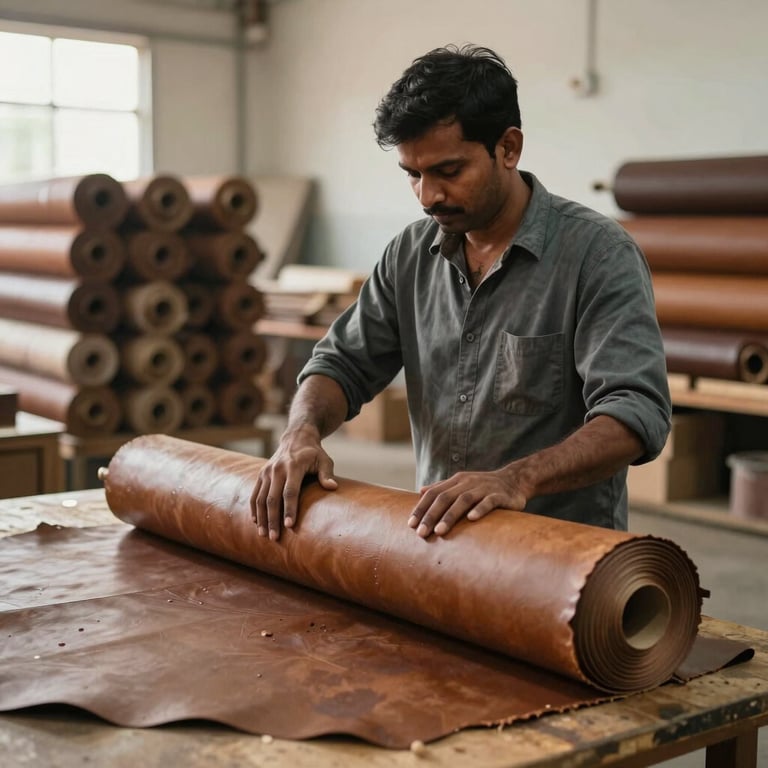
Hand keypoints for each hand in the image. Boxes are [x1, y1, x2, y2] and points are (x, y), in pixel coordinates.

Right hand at [250, 427, 337, 540]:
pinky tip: (256, 523)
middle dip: (272, 519)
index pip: (290, 491)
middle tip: (275, 538)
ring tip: (264, 535)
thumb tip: (332, 487)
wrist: (296, 438)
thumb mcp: (324, 460)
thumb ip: (327, 473)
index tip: (290, 526)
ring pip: (260, 498)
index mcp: (293, 466)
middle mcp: (277, 469)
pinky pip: (255, 494)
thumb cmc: (314, 453)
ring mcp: (267, 472)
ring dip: (261, 518)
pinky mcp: (261, 475)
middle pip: (272, 498)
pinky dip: (254, 509)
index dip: (289, 509)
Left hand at [408, 469, 526, 537]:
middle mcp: (468, 482)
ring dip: (450, 515)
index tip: (411, 525)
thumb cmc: (483, 487)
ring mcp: (484, 488)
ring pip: (464, 500)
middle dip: (431, 515)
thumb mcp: (462, 484)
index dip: (421, 508)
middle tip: (421, 533)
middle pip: (445, 497)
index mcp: (457, 480)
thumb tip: (421, 491)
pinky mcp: (500, 495)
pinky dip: (480, 509)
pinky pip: (489, 501)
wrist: (515, 480)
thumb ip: (442, 487)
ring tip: (440, 531)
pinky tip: (472, 519)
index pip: (434, 493)